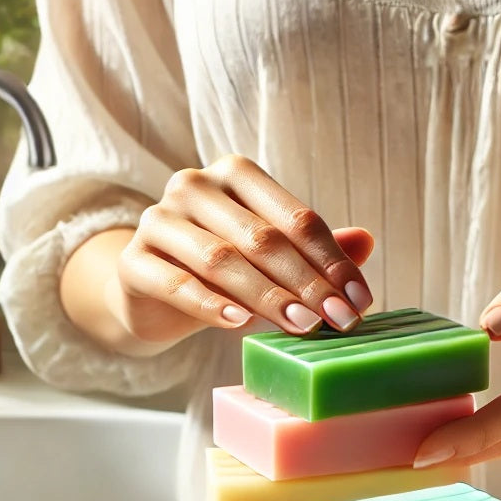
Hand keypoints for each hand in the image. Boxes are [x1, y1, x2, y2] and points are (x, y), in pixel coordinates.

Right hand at [116, 154, 374, 340]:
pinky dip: (209, 304)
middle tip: (338, 319)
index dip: (331, 260)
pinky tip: (238, 323)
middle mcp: (194, 186)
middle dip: (306, 282)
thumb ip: (311, 249)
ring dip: (267, 296)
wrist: (148, 291)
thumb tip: (367, 241)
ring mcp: (158, 221)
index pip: (294, 217)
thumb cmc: (218, 269)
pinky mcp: (133, 262)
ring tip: (301, 326)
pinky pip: (176, 283)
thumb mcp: (267, 257)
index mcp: (235, 175)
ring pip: (222, 259)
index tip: (359, 299)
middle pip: (262, 238)